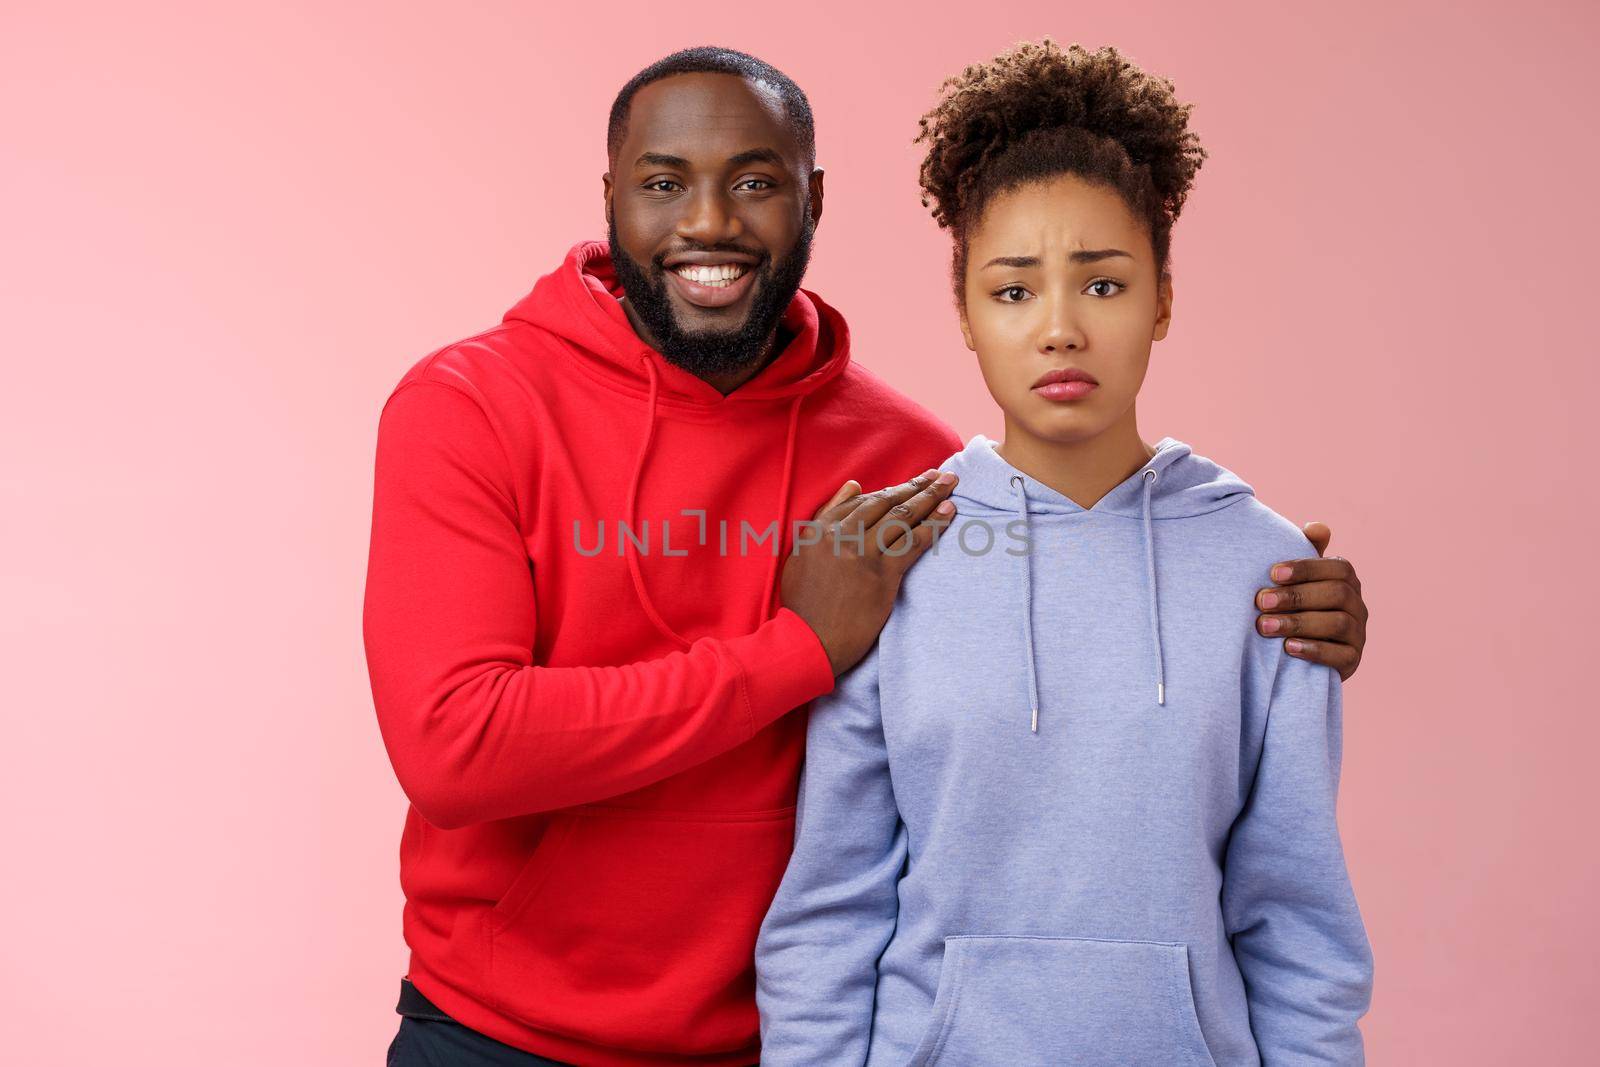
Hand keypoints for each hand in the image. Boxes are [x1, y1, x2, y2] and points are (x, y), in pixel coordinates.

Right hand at [782, 469, 957, 675]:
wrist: (810, 641)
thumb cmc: (803, 605)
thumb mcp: (800, 554)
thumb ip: (824, 517)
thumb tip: (853, 486)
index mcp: (820, 530)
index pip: (862, 500)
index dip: (891, 489)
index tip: (910, 483)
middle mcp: (842, 535)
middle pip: (886, 502)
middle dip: (917, 486)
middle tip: (941, 475)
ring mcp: (863, 554)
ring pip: (902, 517)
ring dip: (931, 497)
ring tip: (950, 485)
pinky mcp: (883, 574)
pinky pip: (914, 542)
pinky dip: (934, 525)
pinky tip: (950, 512)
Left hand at [1254, 521, 1367, 680]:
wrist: (1299, 655)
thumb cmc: (1294, 606)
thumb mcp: (1298, 580)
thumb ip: (1305, 553)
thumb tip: (1314, 526)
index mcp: (1346, 581)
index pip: (1337, 568)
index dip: (1306, 568)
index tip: (1272, 573)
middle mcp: (1357, 605)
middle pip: (1337, 594)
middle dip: (1296, 596)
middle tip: (1260, 601)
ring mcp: (1358, 634)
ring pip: (1337, 624)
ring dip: (1299, 623)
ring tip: (1264, 626)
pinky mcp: (1353, 660)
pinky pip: (1340, 655)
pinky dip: (1314, 650)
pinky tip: (1288, 648)